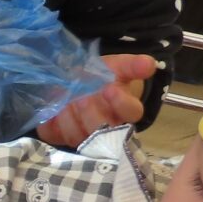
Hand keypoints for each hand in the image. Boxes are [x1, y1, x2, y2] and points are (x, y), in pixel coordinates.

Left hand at [35, 54, 153, 147]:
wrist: (73, 82)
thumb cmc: (99, 76)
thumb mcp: (116, 66)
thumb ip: (132, 65)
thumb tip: (149, 64)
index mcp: (126, 110)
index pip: (131, 112)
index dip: (121, 103)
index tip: (109, 89)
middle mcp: (109, 128)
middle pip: (105, 130)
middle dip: (92, 113)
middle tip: (82, 97)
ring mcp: (86, 136)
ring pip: (81, 136)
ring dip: (72, 118)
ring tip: (66, 100)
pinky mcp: (63, 137)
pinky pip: (59, 137)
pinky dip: (54, 124)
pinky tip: (53, 111)